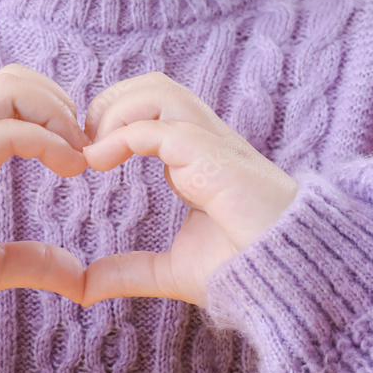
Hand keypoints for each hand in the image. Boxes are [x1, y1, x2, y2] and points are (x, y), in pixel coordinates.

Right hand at [0, 64, 90, 305]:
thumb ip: (34, 263)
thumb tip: (79, 279)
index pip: (12, 96)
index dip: (56, 114)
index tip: (82, 156)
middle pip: (14, 77)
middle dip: (60, 102)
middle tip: (85, 148)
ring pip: (9, 86)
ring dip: (55, 112)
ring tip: (77, 153)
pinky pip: (5, 129)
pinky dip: (47, 140)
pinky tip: (69, 168)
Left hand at [80, 72, 298, 307]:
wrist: (289, 284)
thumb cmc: (245, 271)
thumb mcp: (170, 271)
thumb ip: (127, 272)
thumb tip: (84, 287)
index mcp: (196, 159)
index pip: (153, 109)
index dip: (113, 119)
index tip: (85, 157)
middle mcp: (206, 143)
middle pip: (154, 86)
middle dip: (110, 102)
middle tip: (83, 143)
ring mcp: (214, 147)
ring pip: (161, 92)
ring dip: (117, 111)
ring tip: (93, 149)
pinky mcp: (216, 160)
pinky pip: (162, 129)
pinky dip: (123, 136)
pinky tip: (98, 162)